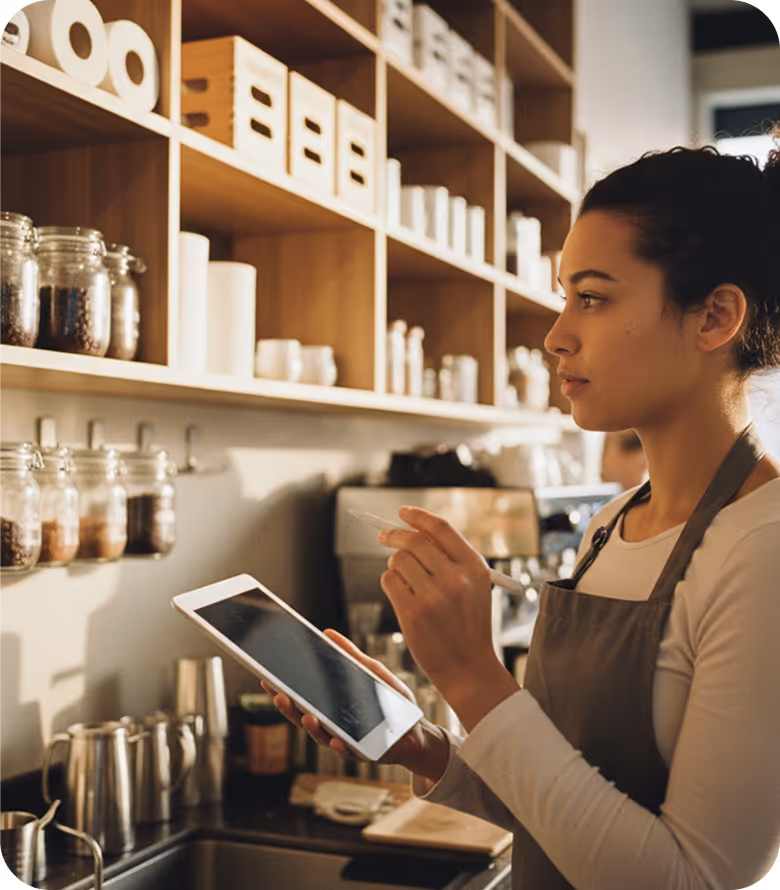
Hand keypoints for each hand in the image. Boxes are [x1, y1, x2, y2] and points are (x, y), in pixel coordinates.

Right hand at [262, 629, 448, 781]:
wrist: (417, 730)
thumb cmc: (390, 701)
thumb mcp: (371, 671)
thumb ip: (350, 655)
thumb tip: (328, 633)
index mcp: (331, 706)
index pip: (301, 698)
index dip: (283, 690)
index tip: (267, 678)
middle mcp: (332, 724)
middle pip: (304, 717)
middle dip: (290, 709)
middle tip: (278, 695)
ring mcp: (346, 740)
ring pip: (322, 737)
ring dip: (312, 728)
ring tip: (307, 717)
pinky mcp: (363, 753)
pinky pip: (350, 752)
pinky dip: (342, 746)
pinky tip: (337, 739)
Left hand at [378, 506, 518, 731]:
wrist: (469, 668)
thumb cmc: (468, 624)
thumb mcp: (474, 587)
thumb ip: (450, 558)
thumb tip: (415, 530)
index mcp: (474, 567)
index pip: (441, 528)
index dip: (418, 516)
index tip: (403, 513)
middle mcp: (456, 578)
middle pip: (414, 540)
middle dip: (394, 535)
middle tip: (384, 536)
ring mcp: (434, 596)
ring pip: (398, 560)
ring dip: (394, 564)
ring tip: (404, 578)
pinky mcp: (413, 613)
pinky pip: (389, 581)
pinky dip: (390, 583)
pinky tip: (402, 595)